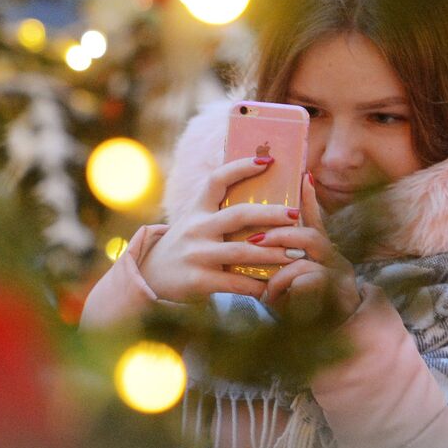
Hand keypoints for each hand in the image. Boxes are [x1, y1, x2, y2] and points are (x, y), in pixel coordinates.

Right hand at [139, 155, 294, 302]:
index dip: (242, 167)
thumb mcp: (194, 222)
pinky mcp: (198, 280)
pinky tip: (272, 287)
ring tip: (296, 255)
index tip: (268, 160)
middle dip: (271, 214)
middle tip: (296, 215)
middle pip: (239, 215)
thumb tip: (258, 193)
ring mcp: (197, 254)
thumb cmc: (184, 247)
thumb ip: (218, 211)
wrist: (150, 277)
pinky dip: (256, 285)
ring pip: (243, 251)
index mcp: (197, 209)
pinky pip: (235, 282)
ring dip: (273, 253)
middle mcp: (196, 228)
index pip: (218, 179)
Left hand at [257, 172, 363, 322]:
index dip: (310, 199)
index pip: (316, 220)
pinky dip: (286, 291)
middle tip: (254, 239)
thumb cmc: (298, 308)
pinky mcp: (335, 296)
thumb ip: (277, 258)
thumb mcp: (285, 281)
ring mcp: (337, 278)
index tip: (304, 176)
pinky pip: (307, 283)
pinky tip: (274, 302)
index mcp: (320, 253)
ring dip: (280, 274)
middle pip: (311, 236)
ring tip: (266, 290)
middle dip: (280, 235)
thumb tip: (255, 234)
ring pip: (306, 261)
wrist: (324, 340)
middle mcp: (334, 260)